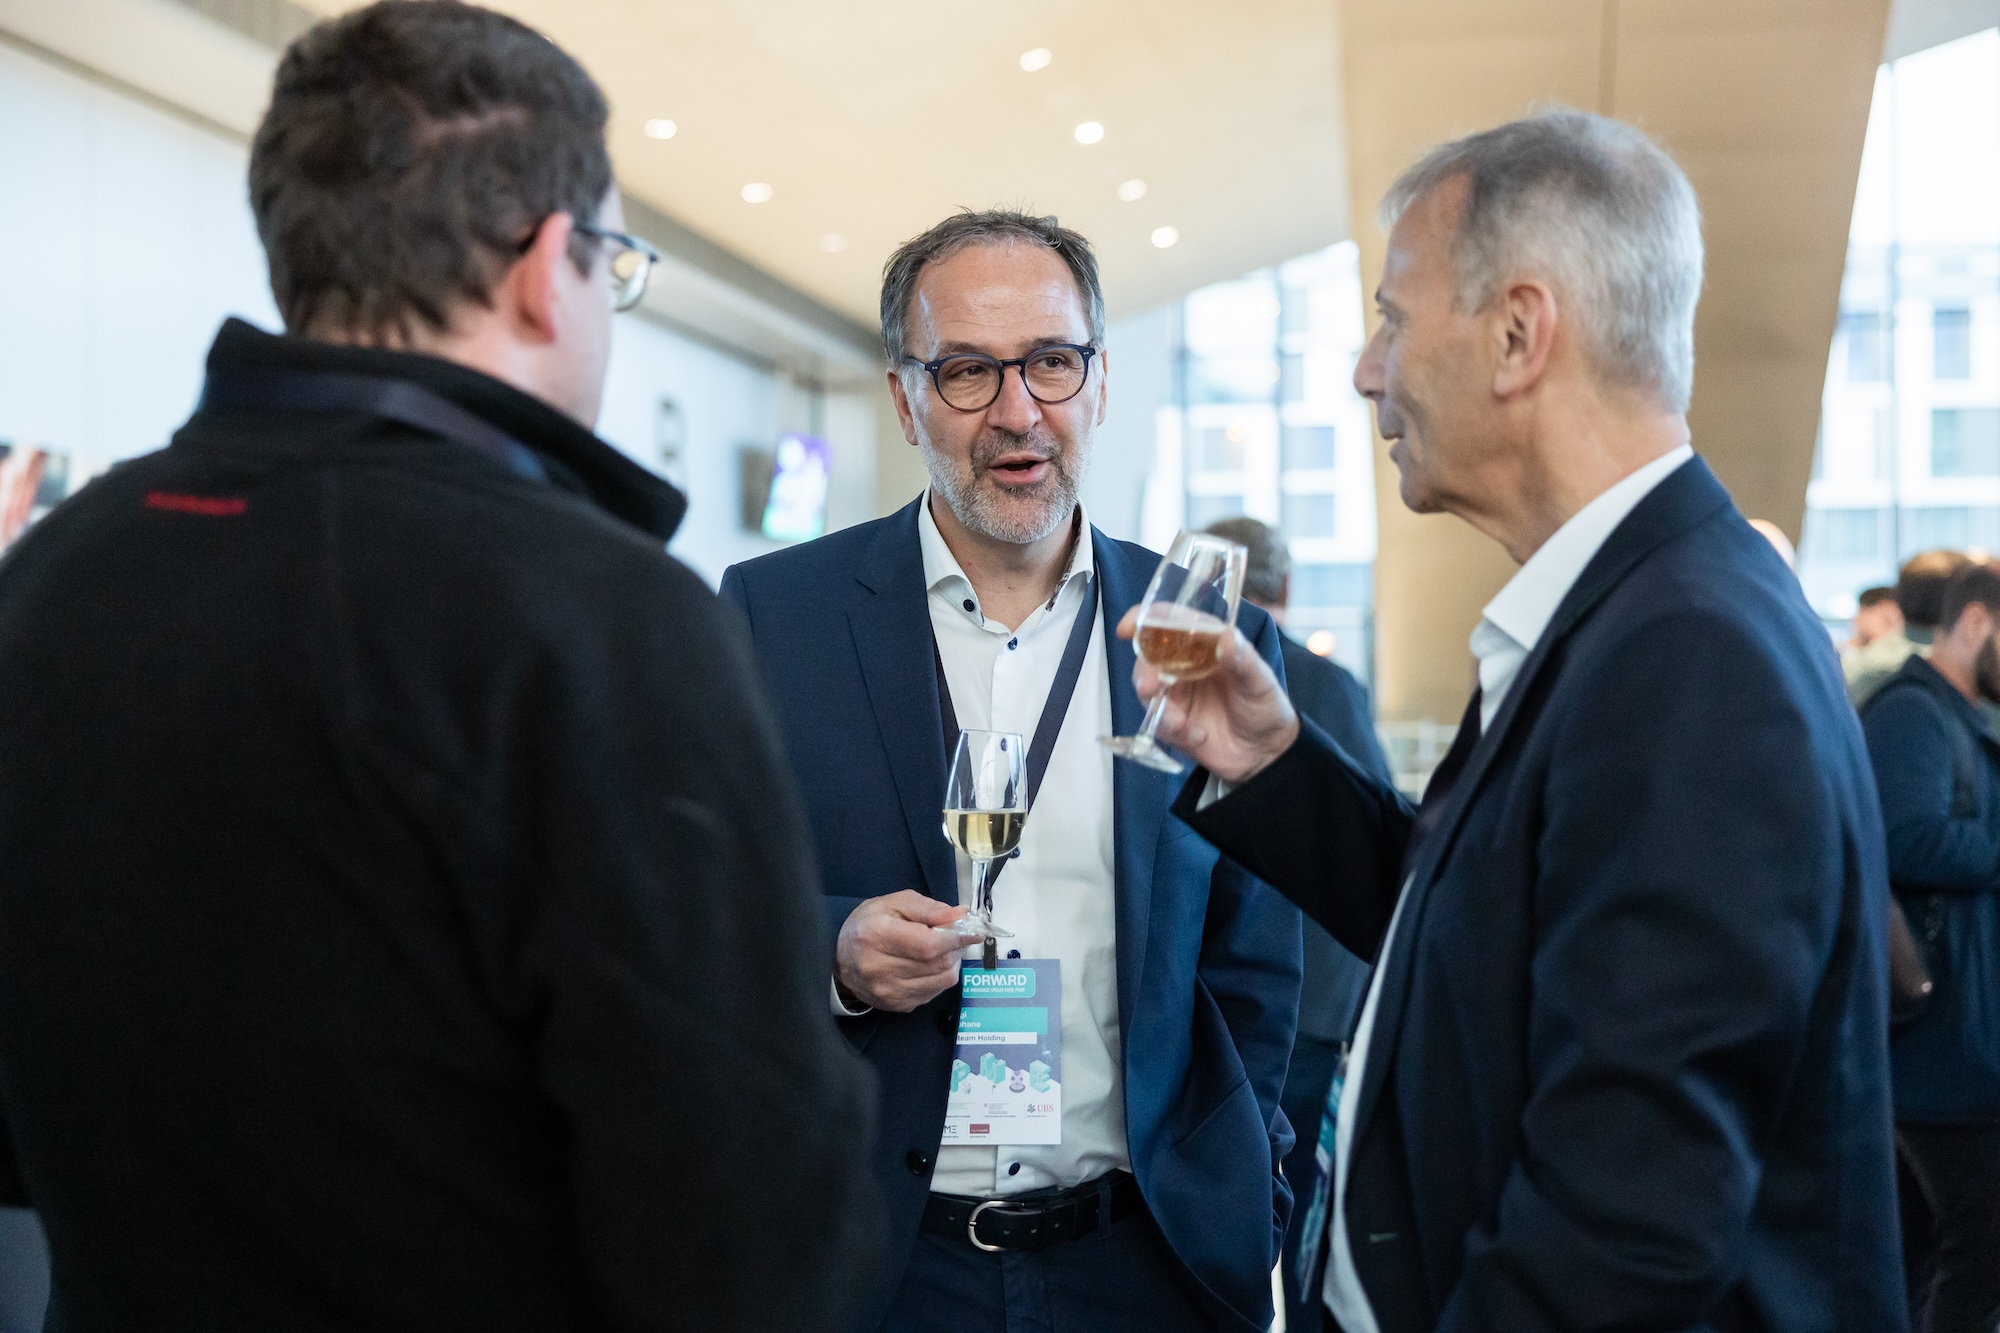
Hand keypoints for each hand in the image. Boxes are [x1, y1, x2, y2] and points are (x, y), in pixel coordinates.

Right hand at [835, 890, 967, 1012]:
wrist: (839, 959)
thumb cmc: (867, 925)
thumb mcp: (893, 904)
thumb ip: (927, 908)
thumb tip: (959, 914)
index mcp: (877, 936)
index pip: (928, 944)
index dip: (956, 937)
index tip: (972, 929)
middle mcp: (880, 968)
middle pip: (938, 963)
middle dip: (956, 947)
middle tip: (956, 935)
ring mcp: (889, 991)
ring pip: (942, 980)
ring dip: (951, 962)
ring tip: (940, 949)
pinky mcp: (897, 1005)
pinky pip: (935, 992)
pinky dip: (939, 977)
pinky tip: (928, 965)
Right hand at [1118, 607, 1299, 783]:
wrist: (1267, 753)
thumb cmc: (1266, 707)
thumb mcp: (1262, 682)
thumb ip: (1244, 661)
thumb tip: (1228, 637)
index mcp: (1205, 645)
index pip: (1170, 622)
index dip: (1145, 620)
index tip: (1128, 627)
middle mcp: (1185, 666)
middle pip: (1149, 658)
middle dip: (1144, 671)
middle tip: (1150, 687)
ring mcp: (1176, 695)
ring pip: (1148, 693)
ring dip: (1158, 706)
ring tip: (1178, 722)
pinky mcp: (1173, 724)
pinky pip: (1159, 724)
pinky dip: (1174, 731)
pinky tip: (1198, 736)